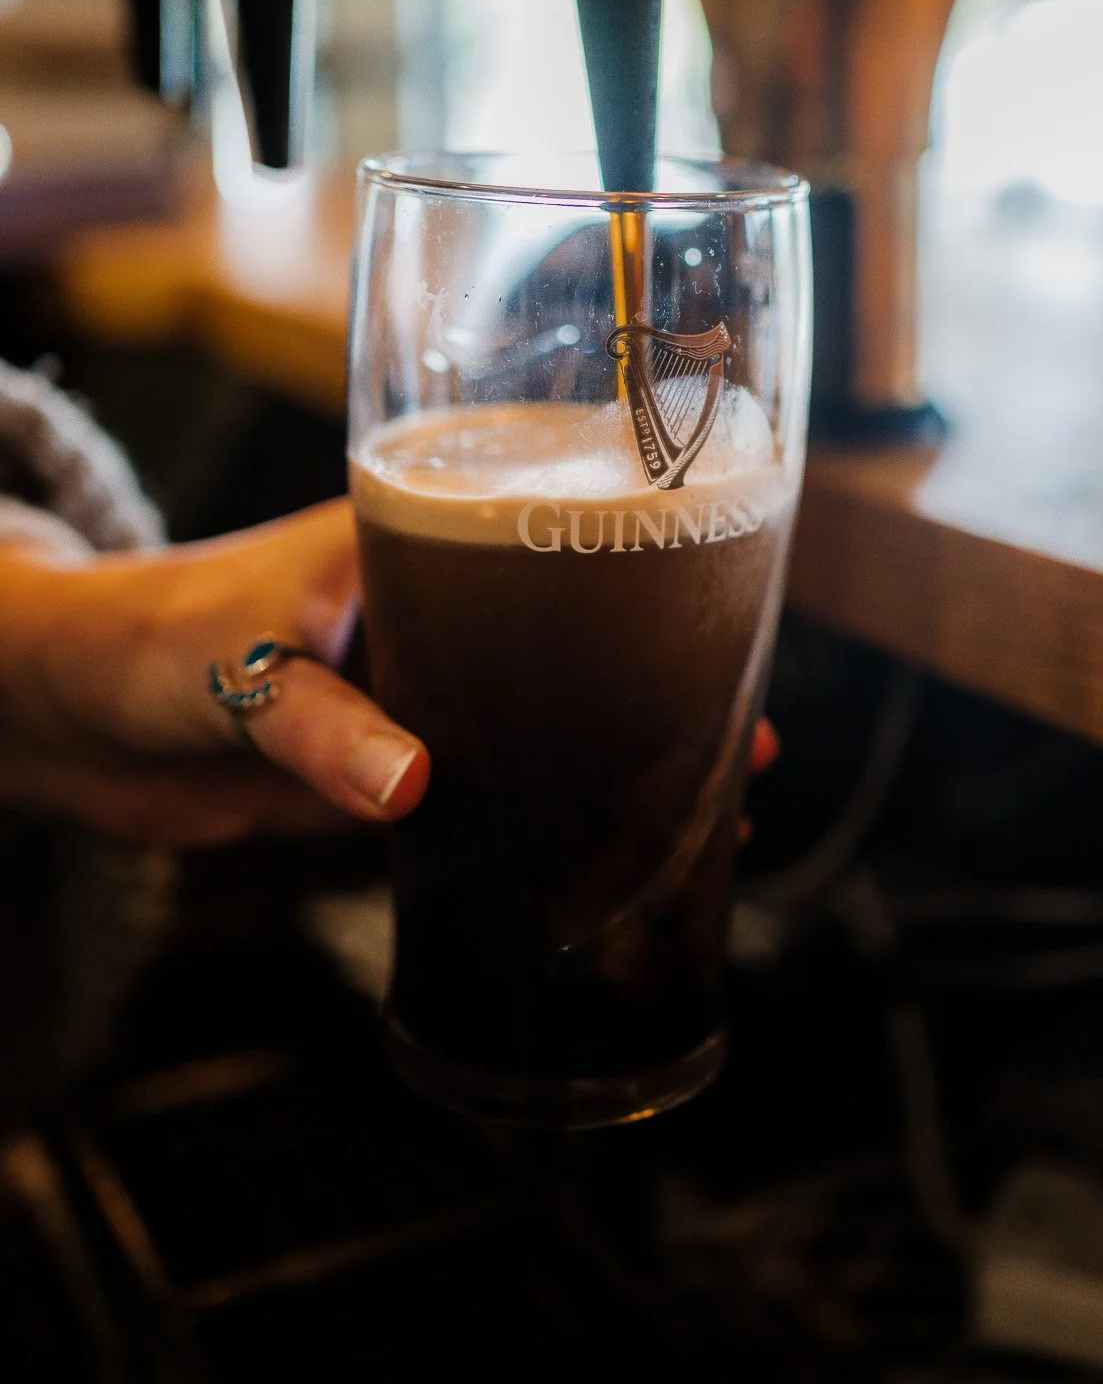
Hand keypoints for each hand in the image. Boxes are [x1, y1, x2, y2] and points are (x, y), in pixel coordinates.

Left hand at [0, 501, 781, 850]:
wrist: (62, 718)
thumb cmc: (142, 637)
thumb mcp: (238, 666)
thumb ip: (323, 727)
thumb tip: (415, 788)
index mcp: (409, 534)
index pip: (553, 526)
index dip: (647, 559)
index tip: (728, 605)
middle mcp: (435, 606)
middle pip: (579, 630)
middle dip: (665, 672)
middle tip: (752, 726)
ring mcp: (420, 690)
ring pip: (551, 717)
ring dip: (623, 754)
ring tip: (717, 798)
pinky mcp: (390, 768)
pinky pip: (493, 794)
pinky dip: (552, 821)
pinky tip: (607, 857)